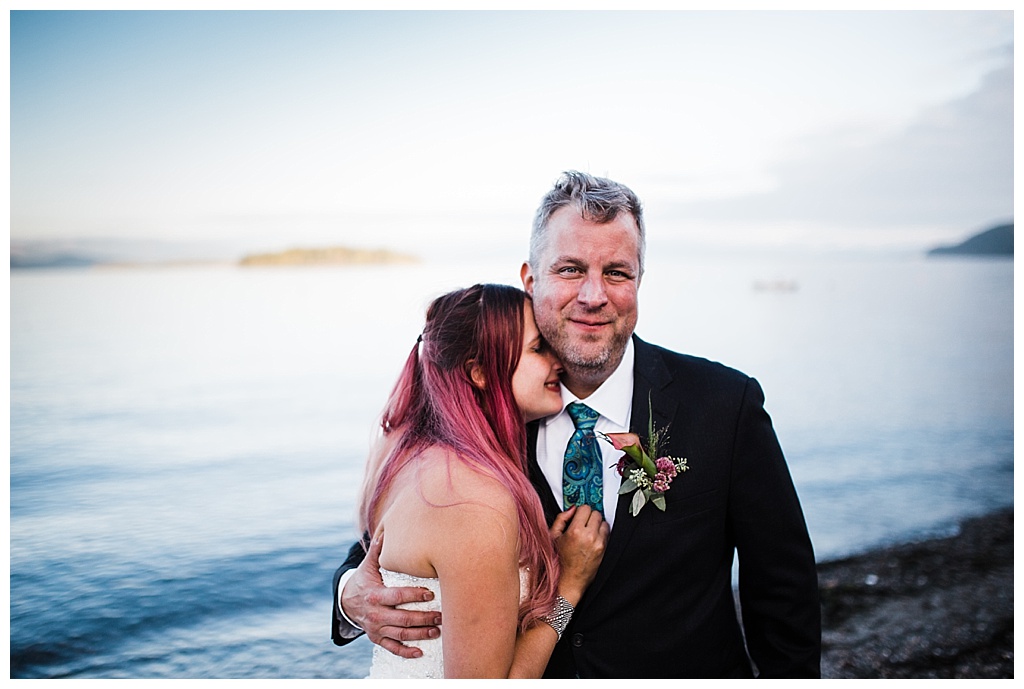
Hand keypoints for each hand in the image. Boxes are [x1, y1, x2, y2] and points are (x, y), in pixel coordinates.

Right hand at [340, 531, 441, 657]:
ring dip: (420, 634)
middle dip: (424, 618)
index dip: (414, 596)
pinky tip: (420, 651)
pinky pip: (392, 648)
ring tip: (437, 630)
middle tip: (441, 615)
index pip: (397, 596)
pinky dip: (406, 652)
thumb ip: (377, 551)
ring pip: (400, 634)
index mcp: (374, 595)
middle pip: (402, 619)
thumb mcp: (368, 566)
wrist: (346, 602)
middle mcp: (375, 614)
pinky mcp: (377, 638)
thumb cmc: (364, 581)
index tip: (430, 594)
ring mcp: (376, 628)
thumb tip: (386, 533)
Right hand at [549, 504, 608, 603]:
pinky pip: (607, 533)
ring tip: (588, 531)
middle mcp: (589, 536)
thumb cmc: (560, 560)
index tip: (578, 515)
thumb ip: (561, 519)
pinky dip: (601, 533)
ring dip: (596, 524)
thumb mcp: (553, 536)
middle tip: (582, 523)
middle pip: (596, 513)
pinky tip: (592, 538)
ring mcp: (598, 543)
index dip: (580, 511)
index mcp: (575, 531)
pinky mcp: (604, 549)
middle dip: (589, 516)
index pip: (585, 508)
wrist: (569, 580)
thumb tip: (572, 509)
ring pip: (603, 522)